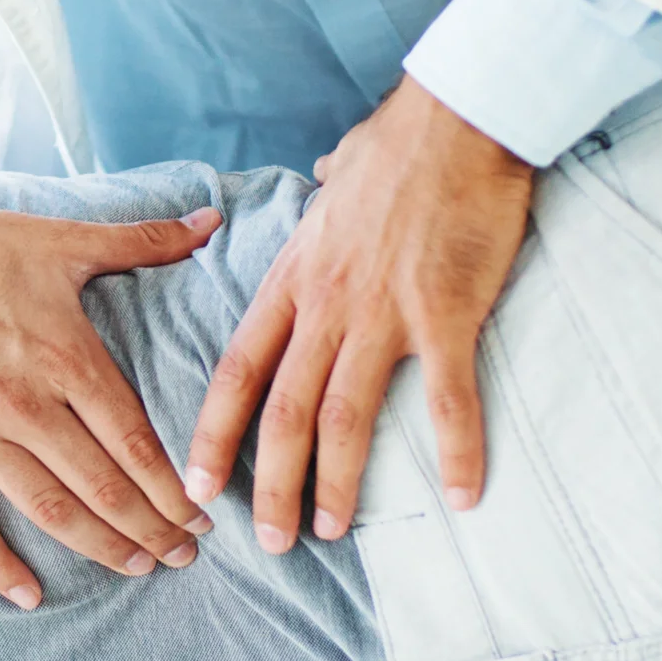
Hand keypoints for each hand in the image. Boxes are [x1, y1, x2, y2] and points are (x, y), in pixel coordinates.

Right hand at [0, 187, 224, 608]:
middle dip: (151, 528)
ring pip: (49, 508)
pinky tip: (29, 595)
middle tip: (182, 557)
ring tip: (136, 568)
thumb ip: (145, 239)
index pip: (134, 441)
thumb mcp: (66, 238)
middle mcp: (25, 402)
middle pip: (104, 486)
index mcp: (66, 356)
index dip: (173, 489)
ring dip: (98, 546)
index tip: (201, 520)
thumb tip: (211, 220)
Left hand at [184, 78, 532, 550]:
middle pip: (282, 411)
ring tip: (333, 531)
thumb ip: (325, 192)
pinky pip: (448, 400)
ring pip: (345, 417)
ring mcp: (384, 312)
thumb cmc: (402, 142)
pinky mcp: (444, 314)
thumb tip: (324, 173)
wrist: (458, 117)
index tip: (198, 483)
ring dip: (338, 483)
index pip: (238, 368)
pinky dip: (457, 453)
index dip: (214, 433)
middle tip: (270, 543)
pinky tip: (463, 498)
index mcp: (296, 276)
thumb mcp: (341, 173)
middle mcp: (327, 302)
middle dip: (270, 484)